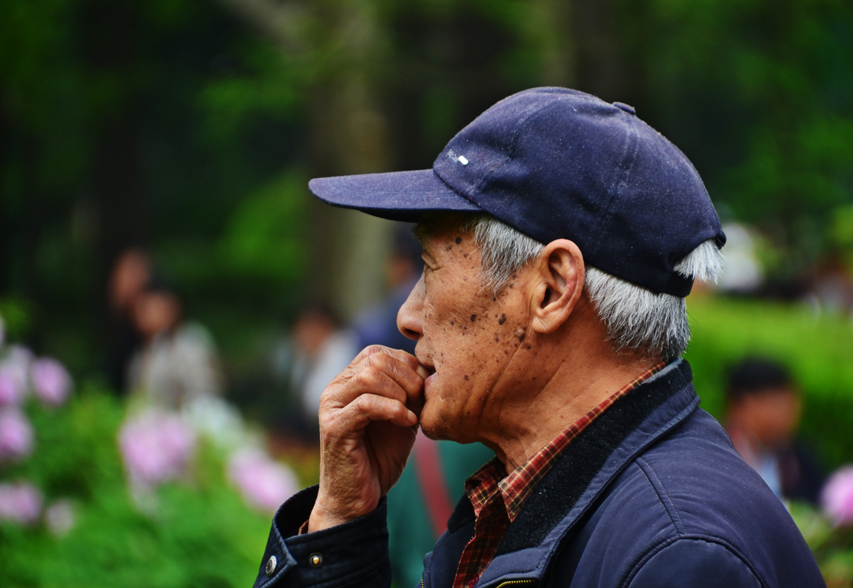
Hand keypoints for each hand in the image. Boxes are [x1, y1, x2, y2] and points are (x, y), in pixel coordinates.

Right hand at [308, 345, 426, 531]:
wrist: (358, 499)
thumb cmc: (380, 457)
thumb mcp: (402, 417)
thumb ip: (409, 392)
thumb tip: (429, 369)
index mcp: (349, 382)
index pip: (378, 353)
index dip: (406, 365)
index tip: (422, 390)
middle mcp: (336, 389)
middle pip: (375, 359)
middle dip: (406, 376)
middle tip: (419, 401)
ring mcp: (332, 407)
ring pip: (368, 376)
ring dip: (399, 393)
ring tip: (411, 413)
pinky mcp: (335, 427)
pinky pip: (365, 404)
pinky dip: (392, 409)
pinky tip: (407, 422)